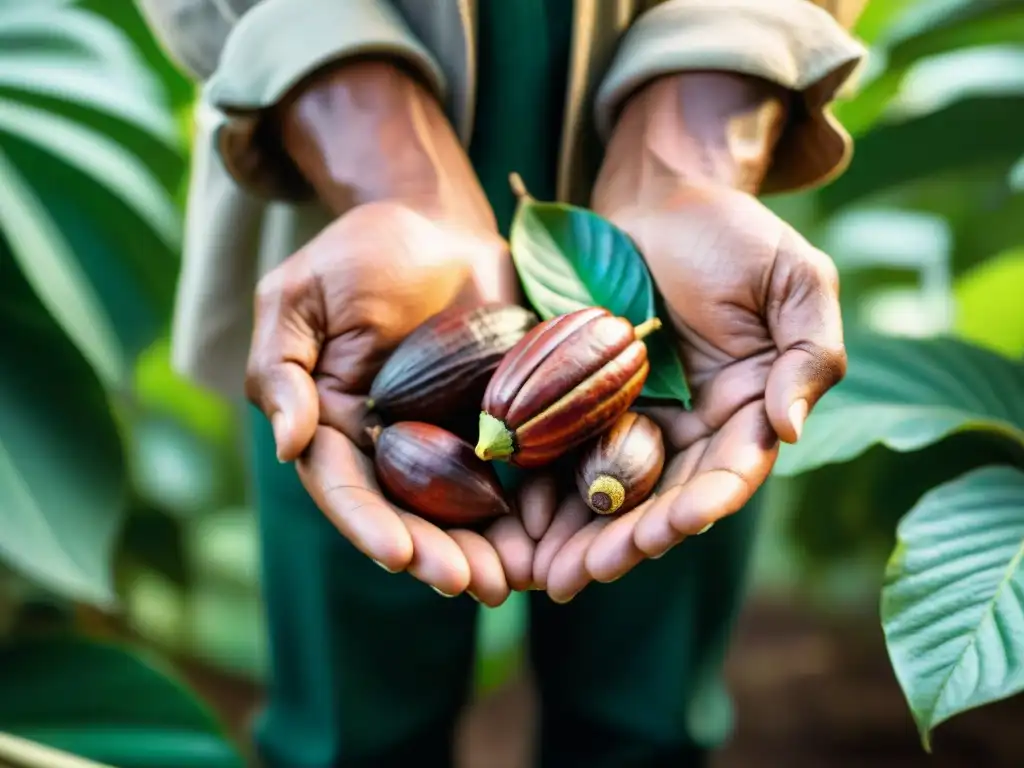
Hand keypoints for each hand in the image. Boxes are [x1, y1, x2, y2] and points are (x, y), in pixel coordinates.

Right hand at [245, 200, 538, 604]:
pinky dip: (531, 507)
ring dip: (487, 550)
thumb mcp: (297, 300)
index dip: (371, 525)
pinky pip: (514, 471)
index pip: (347, 489)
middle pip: (410, 515)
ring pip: (464, 509)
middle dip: (438, 554)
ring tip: (514, 583)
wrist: (437, 224)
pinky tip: (552, 536)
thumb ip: (280, 370)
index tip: (400, 555)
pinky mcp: (500, 422)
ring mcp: (448, 438)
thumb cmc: (359, 255)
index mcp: (334, 427)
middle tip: (472, 585)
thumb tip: (285, 444)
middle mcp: (390, 446)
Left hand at [532, 72, 846, 601]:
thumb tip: (791, 429)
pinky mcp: (585, 403)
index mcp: (749, 408)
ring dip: (585, 536)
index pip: (732, 468)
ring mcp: (638, 419)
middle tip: (595, 572)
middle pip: (664, 497)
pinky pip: (567, 454)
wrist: (655, 199)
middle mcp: (694, 428)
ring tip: (554, 575)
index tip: (681, 522)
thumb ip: (810, 351)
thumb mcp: (792, 277)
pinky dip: (549, 492)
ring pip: (612, 490)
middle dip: (631, 538)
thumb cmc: (730, 230)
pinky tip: (524, 526)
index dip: (708, 499)